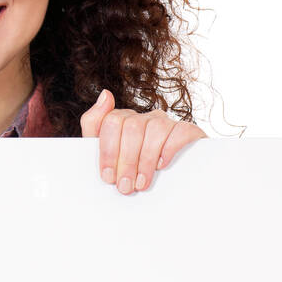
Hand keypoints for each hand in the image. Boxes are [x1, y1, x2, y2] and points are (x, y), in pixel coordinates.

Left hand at [81, 89, 206, 192]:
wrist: (172, 185)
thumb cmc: (133, 169)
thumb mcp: (107, 152)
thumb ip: (94, 124)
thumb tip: (105, 94)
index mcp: (124, 120)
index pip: (111, 121)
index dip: (108, 151)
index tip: (108, 176)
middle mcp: (144, 118)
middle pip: (132, 127)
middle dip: (126, 160)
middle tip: (125, 186)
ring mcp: (166, 122)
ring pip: (155, 129)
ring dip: (145, 160)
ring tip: (141, 183)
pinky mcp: (187, 130)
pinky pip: (179, 131)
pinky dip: (169, 149)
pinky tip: (161, 165)